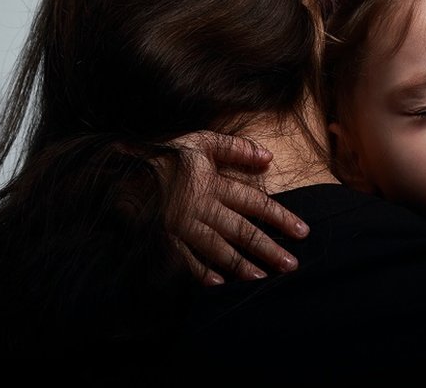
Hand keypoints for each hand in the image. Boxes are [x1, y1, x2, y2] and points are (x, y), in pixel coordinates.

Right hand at [166, 131, 309, 285]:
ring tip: (262, 279)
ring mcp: (183, 226)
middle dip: (268, 249)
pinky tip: (218, 283)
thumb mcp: (201, 142)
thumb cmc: (166, 155)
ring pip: (218, 248)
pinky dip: (201, 272)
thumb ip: (235, 148)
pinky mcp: (165, 238)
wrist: (123, 169)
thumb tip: (267, 157)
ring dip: (241, 265)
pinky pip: (185, 258)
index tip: (302, 232)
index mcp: (214, 185)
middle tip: (291, 265)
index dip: (280, 217)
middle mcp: (202, 208)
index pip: (255, 203)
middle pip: (241, 231)